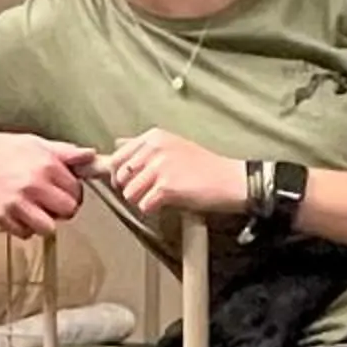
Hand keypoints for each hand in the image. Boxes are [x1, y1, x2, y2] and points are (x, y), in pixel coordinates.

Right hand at [0, 132, 94, 237]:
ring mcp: (17, 203)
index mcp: (46, 166)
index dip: (73, 192)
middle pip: (68, 211)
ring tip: (38, 210)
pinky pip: (24, 234)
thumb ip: (67, 153)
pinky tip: (21, 213)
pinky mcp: (2, 216)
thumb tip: (91, 155)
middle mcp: (33, 185)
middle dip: (64, 208)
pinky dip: (25, 227)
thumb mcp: (39, 144)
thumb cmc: (7, 150)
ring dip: (46, 222)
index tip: (65, 190)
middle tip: (54, 202)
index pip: (76, 191)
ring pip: (48, 228)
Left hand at [102, 129, 246, 219]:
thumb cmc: (203, 167)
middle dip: (131, 189)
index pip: (116, 158)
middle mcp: (154, 148)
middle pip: (120, 178)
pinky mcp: (166, 186)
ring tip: (161, 197)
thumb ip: (142, 147)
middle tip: (150, 190)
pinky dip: (153, 210)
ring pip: (129, 194)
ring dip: (142, 201)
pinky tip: (168, 203)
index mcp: (153, 137)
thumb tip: (115, 144)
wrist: (230, 180)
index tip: (131, 182)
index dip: (120, 176)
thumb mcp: (171, 145)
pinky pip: (143, 206)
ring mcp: (160, 166)